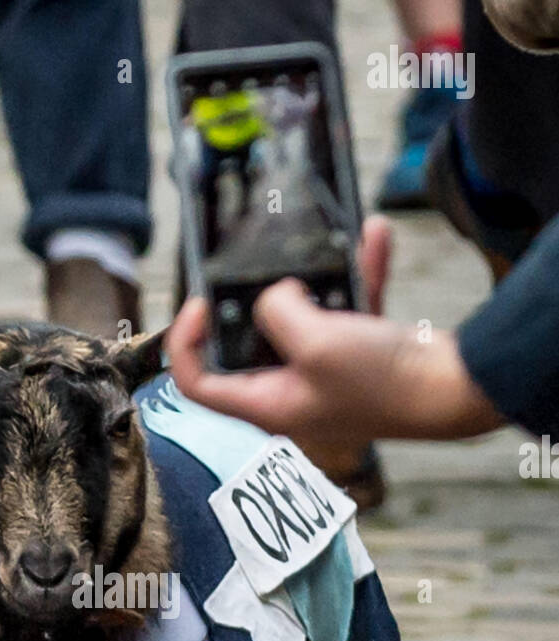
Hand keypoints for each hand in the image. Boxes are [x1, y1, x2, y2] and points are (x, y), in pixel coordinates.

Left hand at [166, 218, 502, 446]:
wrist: (455, 391)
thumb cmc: (384, 382)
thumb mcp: (315, 341)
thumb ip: (277, 312)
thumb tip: (274, 294)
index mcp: (268, 405)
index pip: (198, 383)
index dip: (186, 343)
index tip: (200, 303)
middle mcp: (291, 394)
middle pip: (246, 345)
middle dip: (250, 299)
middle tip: (254, 265)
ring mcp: (326, 375)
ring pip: (300, 320)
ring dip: (313, 278)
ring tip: (319, 241)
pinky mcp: (360, 356)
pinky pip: (347, 309)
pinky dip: (357, 275)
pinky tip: (371, 236)